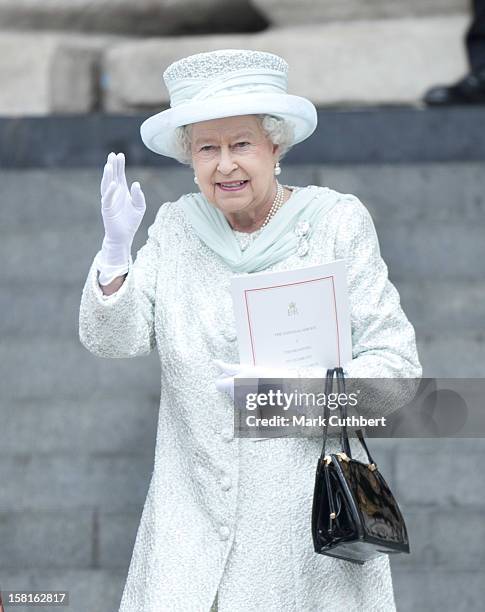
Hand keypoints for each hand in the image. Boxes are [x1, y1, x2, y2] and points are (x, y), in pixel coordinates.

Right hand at [97, 152, 146, 283]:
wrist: (124, 236)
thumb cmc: (131, 221)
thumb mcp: (140, 207)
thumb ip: (139, 196)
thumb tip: (136, 184)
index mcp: (122, 191)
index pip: (120, 175)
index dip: (120, 165)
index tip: (120, 154)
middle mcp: (114, 194)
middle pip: (112, 177)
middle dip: (113, 166)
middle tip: (113, 155)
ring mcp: (109, 200)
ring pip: (107, 185)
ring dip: (108, 175)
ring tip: (110, 165)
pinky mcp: (107, 209)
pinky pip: (107, 198)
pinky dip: (110, 191)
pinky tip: (113, 183)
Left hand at [214, 360, 292, 399]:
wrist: (276, 388)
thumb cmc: (260, 376)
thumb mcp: (244, 369)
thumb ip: (228, 368)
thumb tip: (215, 362)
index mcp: (232, 385)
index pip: (218, 384)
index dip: (223, 378)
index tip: (231, 375)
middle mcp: (234, 396)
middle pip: (227, 387)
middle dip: (233, 382)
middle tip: (246, 376)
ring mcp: (240, 402)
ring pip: (234, 393)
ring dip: (239, 388)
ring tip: (252, 383)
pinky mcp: (246, 407)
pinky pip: (241, 399)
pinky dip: (245, 394)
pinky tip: (254, 390)